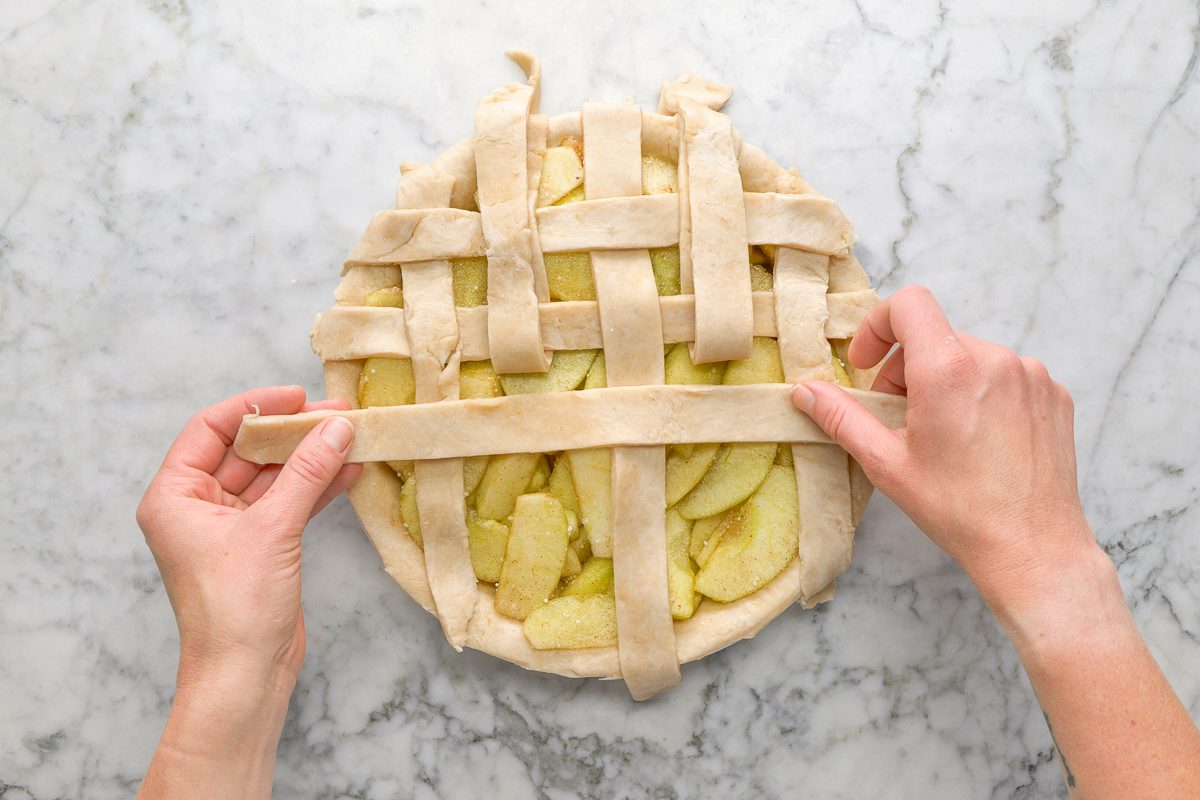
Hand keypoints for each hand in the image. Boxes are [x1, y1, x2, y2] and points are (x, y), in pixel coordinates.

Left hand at [136, 386, 359, 688]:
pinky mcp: (260, 547)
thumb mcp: (273, 528)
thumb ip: (307, 472)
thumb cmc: (236, 608)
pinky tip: (348, 471)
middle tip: (337, 412)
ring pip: (272, 477)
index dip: (255, 407)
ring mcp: (229, 528)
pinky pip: (288, 503)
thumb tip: (337, 426)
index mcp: (174, 497)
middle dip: (292, 432)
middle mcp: (196, 508)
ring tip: (351, 435)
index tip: (297, 395)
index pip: (211, 430)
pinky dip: (316, 487)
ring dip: (310, 458)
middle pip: (246, 451)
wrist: (245, 674)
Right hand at [792, 286, 1092, 607]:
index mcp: (948, 370)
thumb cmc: (959, 510)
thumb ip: (842, 417)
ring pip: (971, 356)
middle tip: (898, 415)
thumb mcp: (886, 463)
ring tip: (942, 432)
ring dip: (946, 381)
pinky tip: (979, 439)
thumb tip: (805, 391)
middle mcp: (995, 359)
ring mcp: (1031, 375)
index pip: (909, 304)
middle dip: (906, 366)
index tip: (868, 362)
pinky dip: (983, 393)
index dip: (878, 325)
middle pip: (936, 335)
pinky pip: (1007, 374)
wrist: (1032, 547)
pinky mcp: (1054, 393)